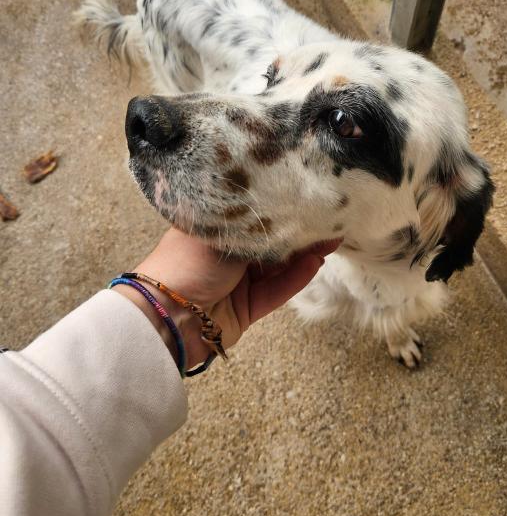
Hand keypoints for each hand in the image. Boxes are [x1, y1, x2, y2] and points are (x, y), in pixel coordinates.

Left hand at [114, 228, 340, 369]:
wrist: (166, 316)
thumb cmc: (186, 263)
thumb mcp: (222, 233)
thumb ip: (256, 226)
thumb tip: (287, 210)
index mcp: (213, 230)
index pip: (251, 216)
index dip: (278, 209)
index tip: (305, 199)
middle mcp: (226, 255)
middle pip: (269, 242)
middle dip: (297, 232)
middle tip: (328, 218)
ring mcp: (236, 284)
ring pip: (277, 267)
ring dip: (302, 255)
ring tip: (330, 239)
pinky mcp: (246, 309)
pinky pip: (276, 291)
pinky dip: (295, 278)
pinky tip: (315, 263)